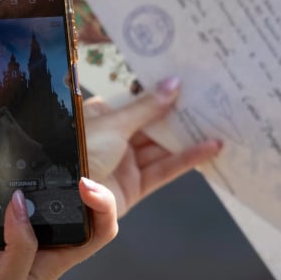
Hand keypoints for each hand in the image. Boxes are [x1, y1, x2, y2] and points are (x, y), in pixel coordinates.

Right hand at [0, 132, 120, 279]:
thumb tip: (19, 203)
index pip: (95, 230)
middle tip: (42, 135)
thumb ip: (18, 251)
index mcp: (50, 261)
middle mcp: (31, 240)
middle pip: (55, 195)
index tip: (84, 183)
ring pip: (9, 183)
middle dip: (52, 163)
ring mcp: (1, 226)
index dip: (101, 205)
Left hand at [84, 77, 222, 217]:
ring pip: (161, 149)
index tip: (188, 81)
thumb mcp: (114, 123)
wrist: (60, 198)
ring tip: (219, 121)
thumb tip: (173, 83)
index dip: (161, 94)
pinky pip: (163, 171)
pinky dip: (187, 160)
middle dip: (179, 116)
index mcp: (102, 119)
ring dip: (188, 137)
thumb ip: (148, 107)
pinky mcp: (133, 189)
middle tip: (211, 100)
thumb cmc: (79, 151)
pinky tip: (210, 148)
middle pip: (152, 126)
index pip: (137, 103)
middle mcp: (113, 141)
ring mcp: (124, 165)